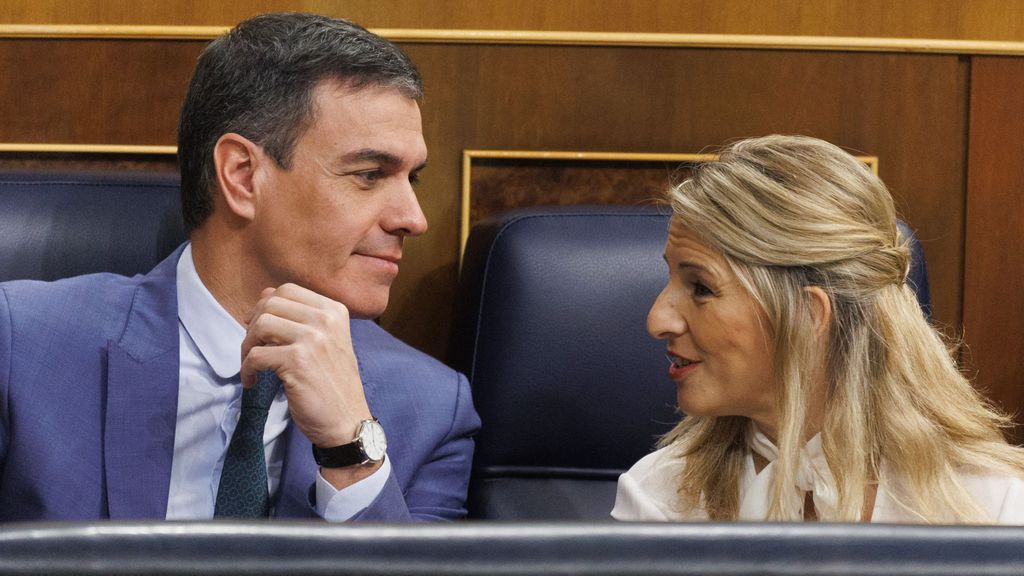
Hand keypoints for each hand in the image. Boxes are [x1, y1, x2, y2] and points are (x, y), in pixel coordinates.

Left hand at [240, 284, 370, 448]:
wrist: (347, 421)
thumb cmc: (333, 384)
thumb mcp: (327, 343)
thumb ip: (302, 318)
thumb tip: (265, 296)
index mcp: (335, 311)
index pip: (288, 290)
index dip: (266, 306)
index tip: (260, 329)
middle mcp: (326, 320)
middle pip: (271, 303)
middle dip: (254, 325)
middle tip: (253, 348)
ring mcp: (313, 339)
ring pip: (260, 325)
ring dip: (247, 346)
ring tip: (252, 365)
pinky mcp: (297, 361)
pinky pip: (256, 355)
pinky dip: (247, 369)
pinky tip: (252, 382)